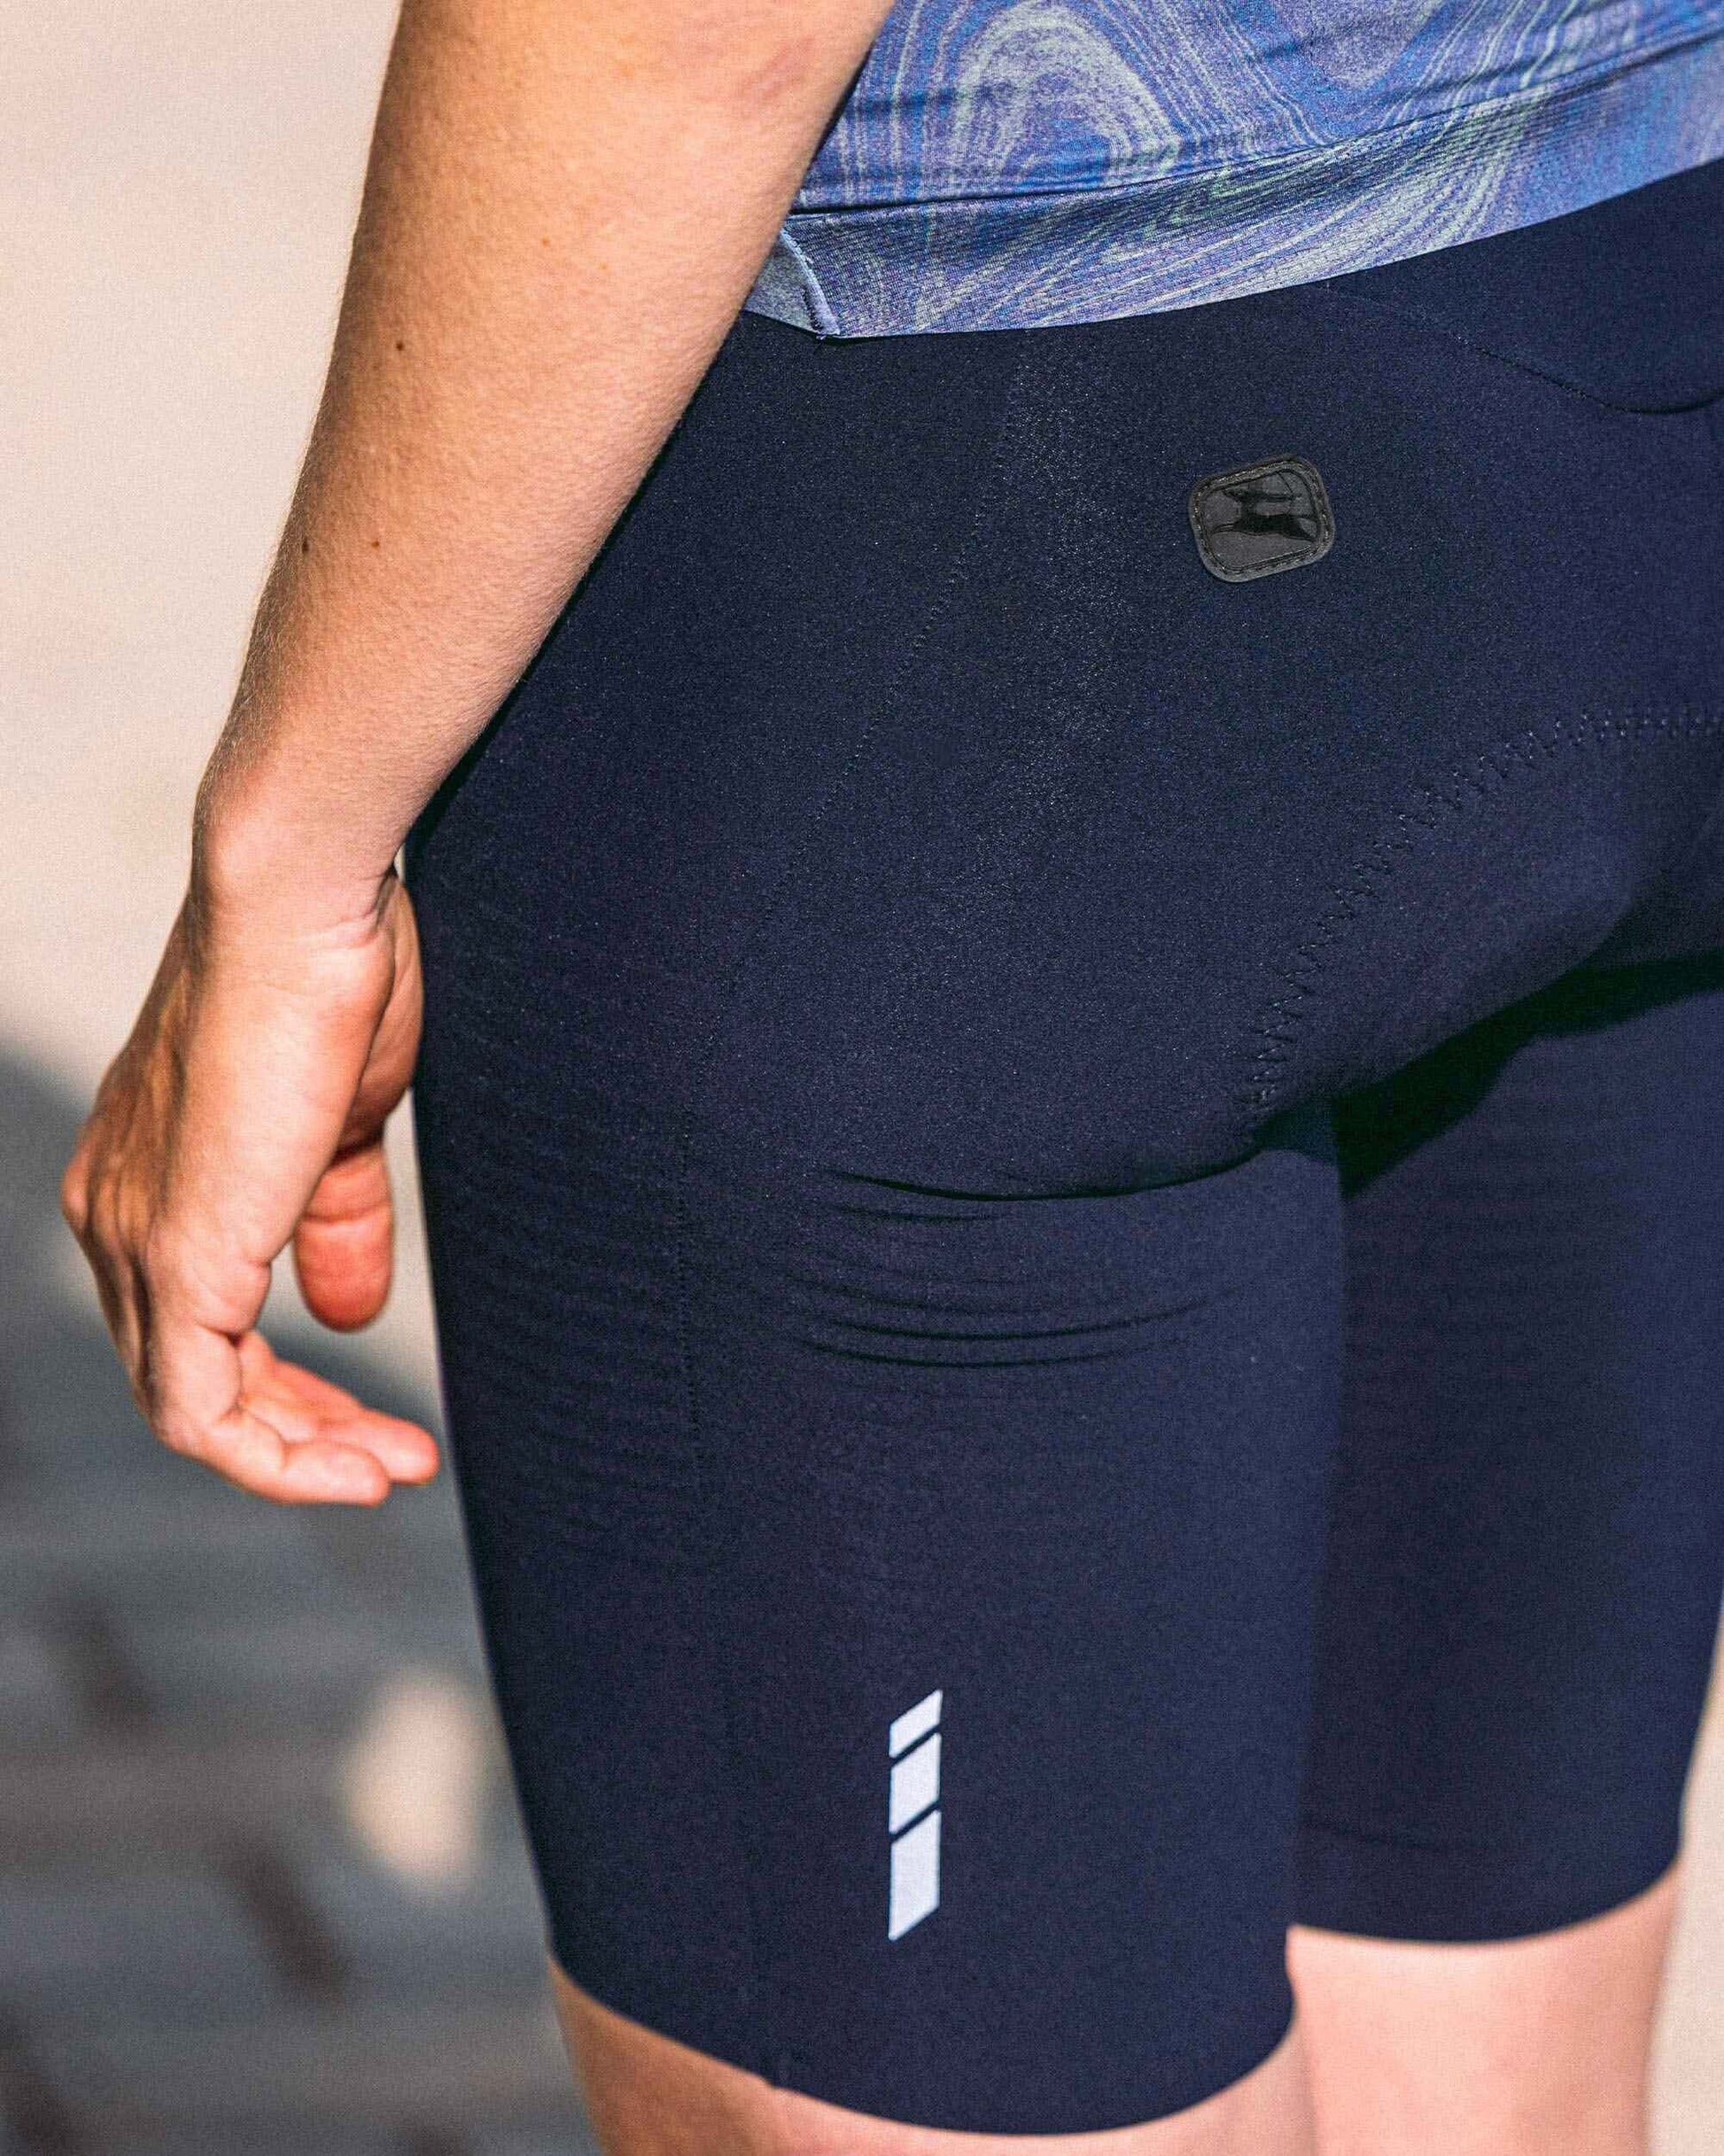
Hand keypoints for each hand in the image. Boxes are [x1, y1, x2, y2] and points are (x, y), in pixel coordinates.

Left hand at [61, 868, 439, 1503]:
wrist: (300, 908)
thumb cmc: (330, 981)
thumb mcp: (339, 1130)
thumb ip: (336, 1227)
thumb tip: (349, 1316)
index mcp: (149, 1178)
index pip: (197, 1323)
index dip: (288, 1387)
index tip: (376, 1418)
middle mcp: (114, 1216)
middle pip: (190, 1378)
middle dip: (299, 1434)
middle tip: (393, 1461)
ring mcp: (134, 1242)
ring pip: (193, 1407)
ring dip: (300, 1457)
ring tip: (394, 1472)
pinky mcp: (175, 1261)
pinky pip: (200, 1410)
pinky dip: (280, 1459)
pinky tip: (359, 1468)